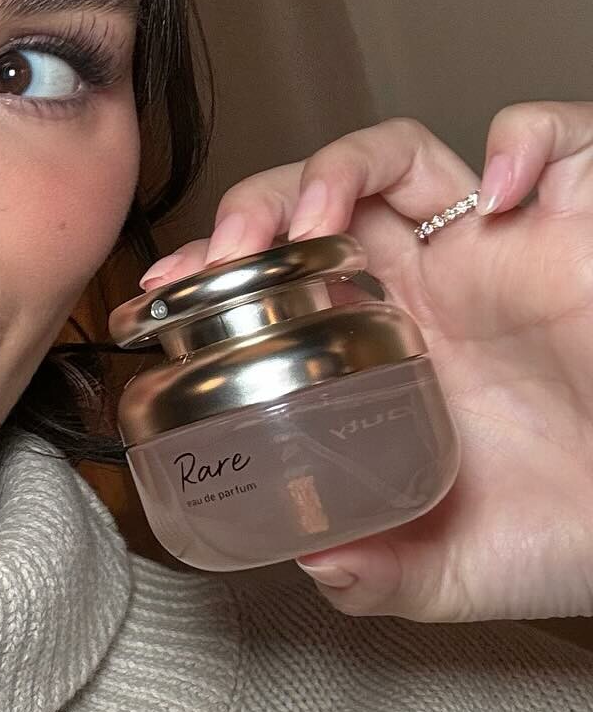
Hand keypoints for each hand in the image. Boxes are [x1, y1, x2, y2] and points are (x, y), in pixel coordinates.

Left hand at [126, 103, 592, 621]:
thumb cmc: (573, 532)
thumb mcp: (452, 569)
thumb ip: (377, 573)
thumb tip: (309, 562)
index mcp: (387, 348)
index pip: (278, 276)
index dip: (217, 270)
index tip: (162, 296)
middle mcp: (434, 286)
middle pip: (319, 199)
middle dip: (256, 206)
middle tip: (222, 255)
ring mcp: (504, 248)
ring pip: (406, 153)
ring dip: (345, 163)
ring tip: (315, 217)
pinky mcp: (586, 224)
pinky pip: (562, 139)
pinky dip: (529, 138)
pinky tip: (499, 193)